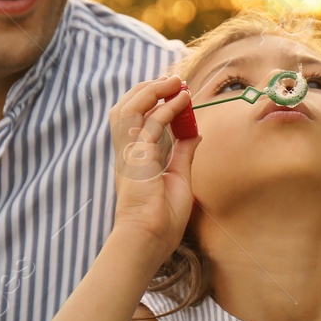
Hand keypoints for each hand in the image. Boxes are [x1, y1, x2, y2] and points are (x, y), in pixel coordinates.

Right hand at [107, 76, 199, 259]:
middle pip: (126, 108)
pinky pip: (150, 123)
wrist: (148, 240)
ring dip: (152, 91)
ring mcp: (128, 154)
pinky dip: (166, 108)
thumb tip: (195, 133)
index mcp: (132, 158)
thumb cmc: (161, 220)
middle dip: (148, 89)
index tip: (172, 91)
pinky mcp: (137, 157)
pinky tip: (182, 100)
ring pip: (130, 108)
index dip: (150, 101)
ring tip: (174, 82)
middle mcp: (126, 152)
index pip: (136, 119)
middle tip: (172, 80)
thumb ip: (183, 154)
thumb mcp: (178, 179)